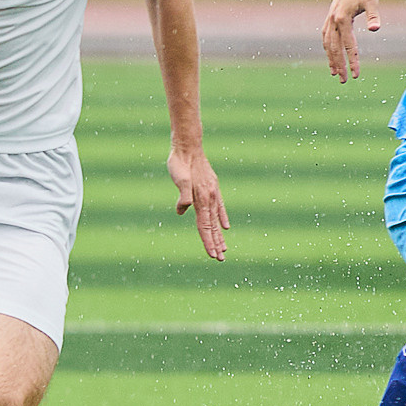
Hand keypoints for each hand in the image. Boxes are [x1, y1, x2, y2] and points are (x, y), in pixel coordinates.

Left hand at [169, 145, 228, 260]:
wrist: (188, 146)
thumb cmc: (180, 163)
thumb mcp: (179, 178)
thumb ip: (183, 195)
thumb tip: (182, 211)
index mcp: (202, 199)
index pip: (205, 226)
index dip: (208, 242)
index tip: (212, 255)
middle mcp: (210, 198)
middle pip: (213, 226)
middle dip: (216, 244)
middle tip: (220, 260)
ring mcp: (213, 193)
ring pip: (217, 220)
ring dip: (220, 235)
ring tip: (224, 249)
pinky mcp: (212, 188)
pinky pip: (219, 208)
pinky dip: (222, 218)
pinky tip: (226, 226)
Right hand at [320, 0, 384, 81]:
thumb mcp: (373, 0)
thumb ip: (373, 15)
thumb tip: (376, 29)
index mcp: (342, 19)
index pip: (348, 46)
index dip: (353, 61)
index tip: (356, 75)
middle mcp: (333, 20)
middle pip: (335, 48)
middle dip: (340, 65)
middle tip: (345, 81)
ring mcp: (330, 18)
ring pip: (328, 43)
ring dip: (331, 59)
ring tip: (334, 73)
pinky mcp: (331, 15)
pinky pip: (326, 36)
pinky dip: (328, 47)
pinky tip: (330, 54)